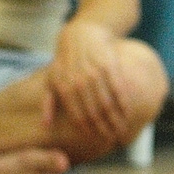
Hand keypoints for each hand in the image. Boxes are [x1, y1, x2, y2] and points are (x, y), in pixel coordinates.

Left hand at [44, 22, 130, 147]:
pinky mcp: (109, 65)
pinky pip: (119, 89)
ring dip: (116, 120)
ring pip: (108, 104)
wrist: (81, 34)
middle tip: (112, 140)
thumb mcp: (50, 79)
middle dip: (104, 129)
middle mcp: (79, 82)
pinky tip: (128, 114)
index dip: (88, 130)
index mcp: (64, 88)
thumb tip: (45, 125)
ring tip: (121, 132)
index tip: (96, 140)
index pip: (78, 116)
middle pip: (94, 113)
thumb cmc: (65, 60)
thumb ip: (47, 102)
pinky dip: (124, 104)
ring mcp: (95, 73)